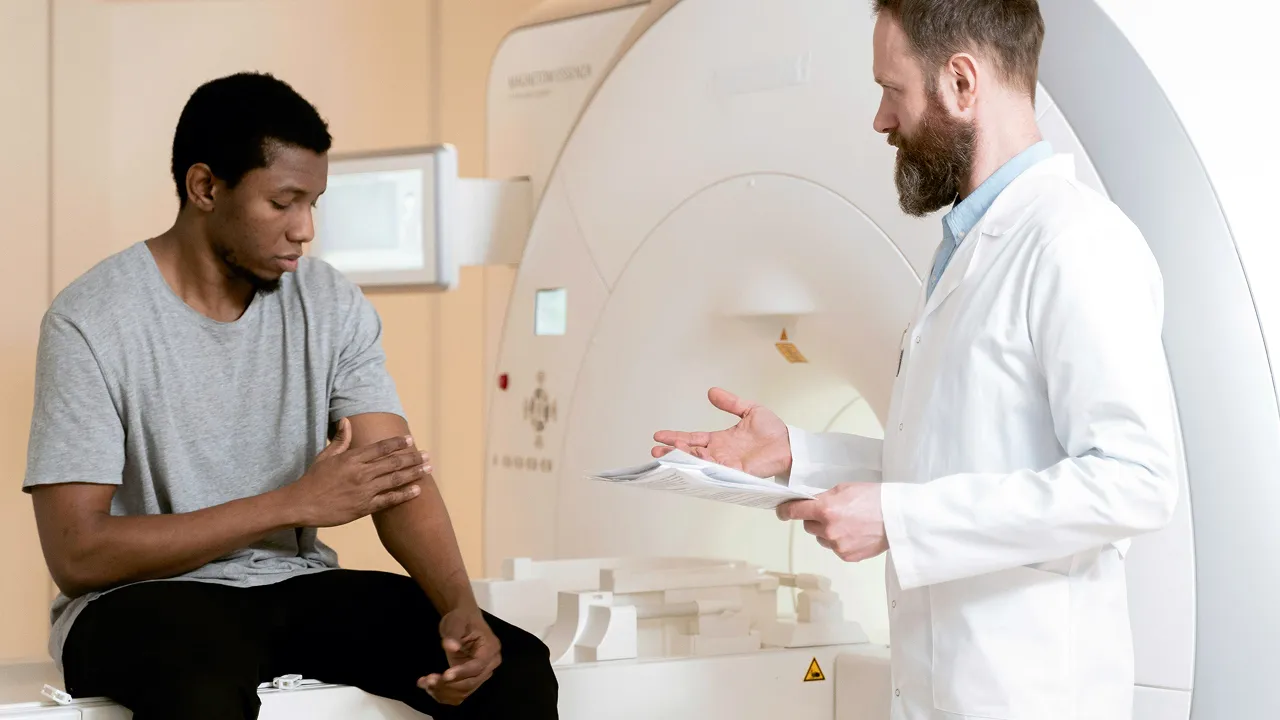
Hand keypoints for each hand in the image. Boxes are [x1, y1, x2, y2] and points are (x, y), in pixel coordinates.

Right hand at [288, 418, 430, 526]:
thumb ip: (340, 440)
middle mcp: (361, 473)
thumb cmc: (313, 480)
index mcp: (352, 458)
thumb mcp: (325, 456)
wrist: (301, 504)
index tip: (411, 440)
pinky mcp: (364, 507)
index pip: (381, 447)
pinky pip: (389, 500)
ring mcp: (364, 491)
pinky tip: (417, 490)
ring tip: (428, 468)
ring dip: (414, 473)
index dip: (398, 443)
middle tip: (427, 454)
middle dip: (412, 458)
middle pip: (393, 462)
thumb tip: (346, 421)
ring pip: (395, 480)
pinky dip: (404, 494)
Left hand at [419, 607, 501, 705]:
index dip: (462, 673)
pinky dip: (443, 694)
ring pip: (463, 692)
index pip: (478, 666)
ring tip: (424, 683)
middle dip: (448, 685)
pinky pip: (459, 694)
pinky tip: (429, 687)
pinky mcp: (470, 679)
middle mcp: (489, 665)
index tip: (444, 675)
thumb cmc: (461, 618)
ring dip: (443, 691)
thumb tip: (451, 647)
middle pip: (471, 683)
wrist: (462, 619)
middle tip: (427, 680)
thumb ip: (453, 634)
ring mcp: (480, 674)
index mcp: (490, 649)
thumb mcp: (456, 621)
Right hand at [652, 388, 791, 477]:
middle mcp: (720, 453)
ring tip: (667, 454)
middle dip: (672, 452)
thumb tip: (711, 392)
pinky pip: (716, 469)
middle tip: (656, 451)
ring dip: (683, 458)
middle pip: (690, 453)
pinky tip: (692, 460)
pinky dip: (704, 466)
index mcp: (720, 440)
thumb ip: (730, 402)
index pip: (693, 438)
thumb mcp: (749, 410)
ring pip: (699, 462)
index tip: (659, 435)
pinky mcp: (737, 471)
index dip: (676, 437)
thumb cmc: (773, 430)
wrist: (789, 443)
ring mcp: (727, 463)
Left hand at [777, 483, 888, 561]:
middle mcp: (828, 530)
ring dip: (827, 531)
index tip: (781, 511)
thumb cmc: (875, 499)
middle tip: (831, 512)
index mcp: (826, 509)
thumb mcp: (845, 488)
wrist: (898, 518)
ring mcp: (837, 545)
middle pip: (807, 526)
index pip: (795, 511)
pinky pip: (834, 548)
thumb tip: (810, 503)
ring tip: (848, 523)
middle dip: (814, 519)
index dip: (785, 510)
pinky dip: (839, 541)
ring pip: (820, 538)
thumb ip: (824, 497)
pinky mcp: (846, 556)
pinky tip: (854, 533)